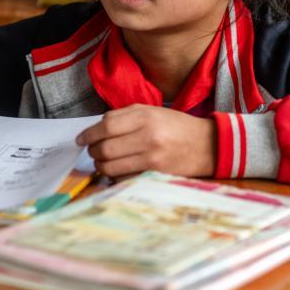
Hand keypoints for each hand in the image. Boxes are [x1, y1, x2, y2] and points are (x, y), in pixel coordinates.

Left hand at [75, 105, 214, 178]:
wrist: (209, 145)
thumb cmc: (177, 126)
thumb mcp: (153, 111)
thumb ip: (125, 116)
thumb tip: (97, 127)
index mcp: (146, 117)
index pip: (106, 126)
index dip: (88, 134)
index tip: (81, 139)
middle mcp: (148, 136)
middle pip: (106, 148)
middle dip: (93, 151)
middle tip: (92, 151)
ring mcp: (152, 158)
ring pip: (111, 166)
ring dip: (100, 166)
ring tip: (102, 162)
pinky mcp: (156, 174)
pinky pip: (124, 178)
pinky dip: (115, 176)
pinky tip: (117, 171)